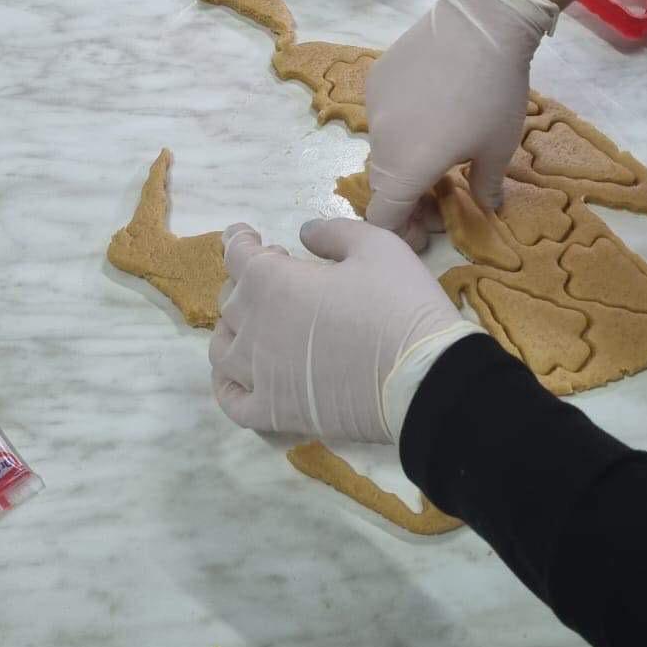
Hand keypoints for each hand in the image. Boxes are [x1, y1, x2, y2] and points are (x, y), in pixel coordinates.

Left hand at [210, 218, 474, 442]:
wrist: (423, 376)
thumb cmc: (400, 303)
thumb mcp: (376, 246)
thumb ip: (333, 233)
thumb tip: (305, 232)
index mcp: (272, 281)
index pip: (236, 254)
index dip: (240, 240)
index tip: (249, 236)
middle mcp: (254, 327)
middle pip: (231, 300)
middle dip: (247, 281)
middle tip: (279, 275)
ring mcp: (260, 375)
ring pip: (222, 349)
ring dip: (232, 329)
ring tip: (254, 322)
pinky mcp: (274, 413)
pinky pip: (232, 401)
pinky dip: (226, 387)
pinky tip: (237, 376)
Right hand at [365, 0, 556, 238]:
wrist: (479, 25)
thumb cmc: (494, 94)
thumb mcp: (499, 148)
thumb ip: (485, 187)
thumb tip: (486, 208)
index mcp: (407, 167)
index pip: (384, 217)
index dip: (401, 233)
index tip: (426, 232)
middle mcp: (380, 140)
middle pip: (384, 184)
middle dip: (408, 198)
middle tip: (441, 193)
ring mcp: (374, 107)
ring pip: (383, 148)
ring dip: (405, 160)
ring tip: (440, 147)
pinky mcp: (376, 78)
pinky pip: (384, 114)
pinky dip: (403, 125)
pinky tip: (432, 107)